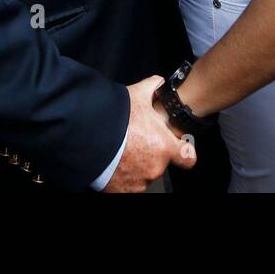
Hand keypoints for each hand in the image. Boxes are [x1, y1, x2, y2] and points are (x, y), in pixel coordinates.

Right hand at [102, 76, 196, 191]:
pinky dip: (123, 177)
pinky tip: (113, 163)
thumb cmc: (113, 118)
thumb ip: (153, 88)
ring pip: (143, 174)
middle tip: (135, 141)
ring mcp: (139, 182)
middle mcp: (155, 168)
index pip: (188, 158)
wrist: (86, 136)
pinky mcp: (123, 191)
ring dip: (136, 165)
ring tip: (120, 152)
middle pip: (160, 163)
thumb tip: (159, 82)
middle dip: (150, 153)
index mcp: (164, 146)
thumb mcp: (137, 95)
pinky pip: (128, 185)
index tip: (176, 146)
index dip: (183, 151)